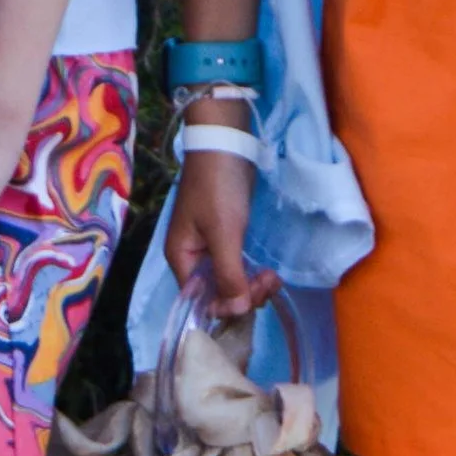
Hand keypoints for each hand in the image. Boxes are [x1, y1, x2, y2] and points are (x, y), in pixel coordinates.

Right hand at [163, 123, 277, 323]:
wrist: (225, 143)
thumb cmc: (218, 188)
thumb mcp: (224, 233)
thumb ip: (228, 274)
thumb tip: (236, 311)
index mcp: (181, 259)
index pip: (200, 300)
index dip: (227, 305)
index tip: (253, 295)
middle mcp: (192, 258)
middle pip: (216, 294)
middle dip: (244, 294)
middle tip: (269, 282)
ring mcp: (210, 248)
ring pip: (230, 282)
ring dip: (252, 286)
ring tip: (273, 277)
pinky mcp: (226, 238)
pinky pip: (237, 267)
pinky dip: (252, 273)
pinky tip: (269, 273)